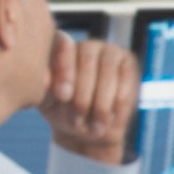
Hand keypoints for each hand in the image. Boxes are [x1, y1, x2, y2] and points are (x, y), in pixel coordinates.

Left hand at [38, 33, 139, 164]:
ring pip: (108, 70)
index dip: (64, 68)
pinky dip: (118, 101)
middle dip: (83, 92)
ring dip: (102, 100)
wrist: (90, 128)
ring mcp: (110, 51)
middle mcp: (86, 45)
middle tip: (78, 119)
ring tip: (95, 125)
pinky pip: (126, 79)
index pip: (61, 45)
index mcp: (60, 48)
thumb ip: (45, 88)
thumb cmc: (63, 112)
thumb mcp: (48, 102)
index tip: (63, 96)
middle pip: (86, 59)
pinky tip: (111, 118)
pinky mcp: (129, 62)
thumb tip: (45, 80)